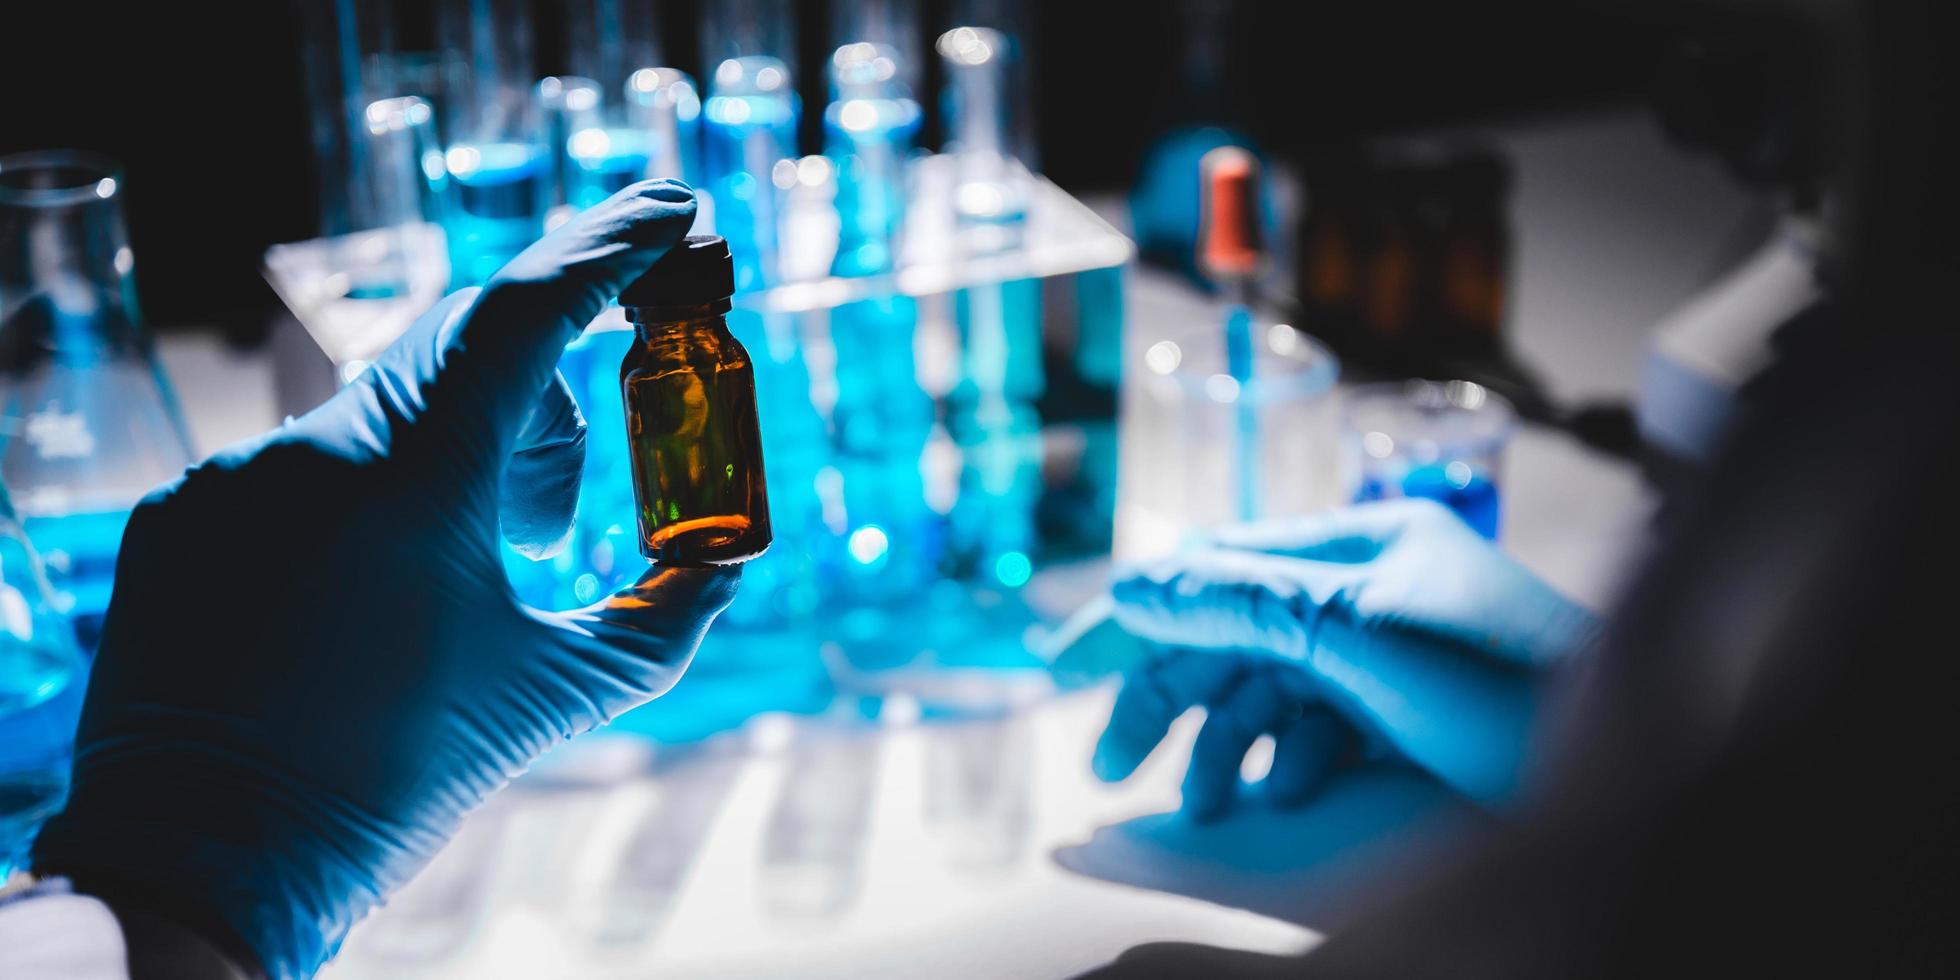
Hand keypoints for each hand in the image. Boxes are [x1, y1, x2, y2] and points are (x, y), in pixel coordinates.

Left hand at [33, 180, 737, 978]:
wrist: (213, 857)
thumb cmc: (397, 777)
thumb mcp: (558, 695)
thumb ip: (667, 617)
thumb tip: (732, 562)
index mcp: (417, 485)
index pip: (525, 313)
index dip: (609, 247)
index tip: (672, 208)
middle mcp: (316, 453)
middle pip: (465, 354)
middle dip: (539, 398)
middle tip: (566, 500)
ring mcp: (238, 476)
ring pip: (382, 409)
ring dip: (448, 456)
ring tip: (458, 576)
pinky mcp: (185, 510)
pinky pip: (302, 461)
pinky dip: (360, 496)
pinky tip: (362, 593)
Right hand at [1104, 499, 1600, 807]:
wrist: (1643, 762)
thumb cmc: (1510, 689)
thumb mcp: (1362, 638)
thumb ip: (1244, 604)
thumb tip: (1137, 584)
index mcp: (1357, 542)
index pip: (1215, 563)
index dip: (1135, 611)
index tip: (1062, 661)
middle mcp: (1369, 585)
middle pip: (1234, 632)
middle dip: (1171, 695)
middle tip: (1110, 764)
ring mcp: (1392, 649)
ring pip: (1272, 687)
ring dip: (1227, 741)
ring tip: (1199, 803)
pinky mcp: (1413, 709)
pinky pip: (1324, 725)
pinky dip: (1291, 758)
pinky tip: (1278, 793)